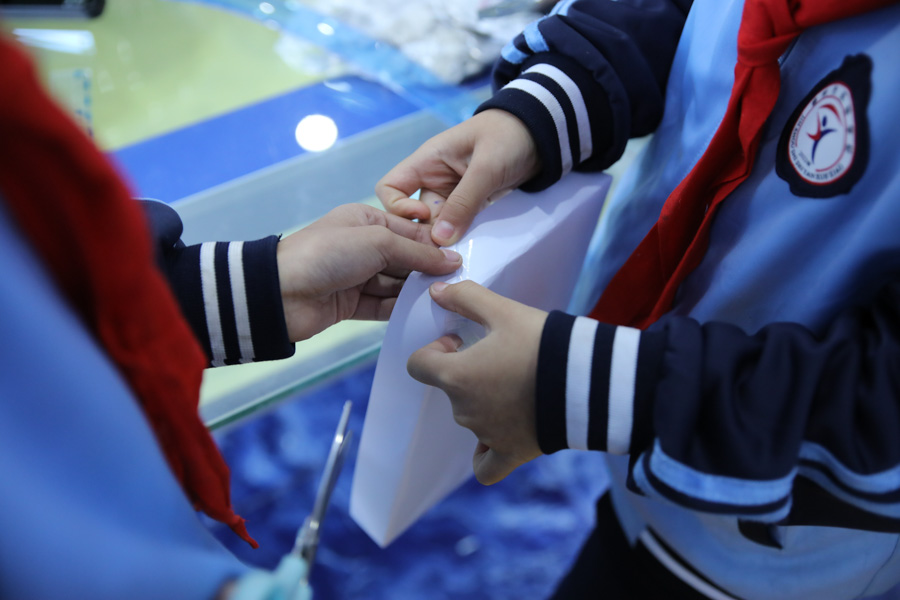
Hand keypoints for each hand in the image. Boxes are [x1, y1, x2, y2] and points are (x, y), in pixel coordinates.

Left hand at [277, 204, 461, 341]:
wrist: (279, 293)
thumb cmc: (325, 254)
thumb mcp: (377, 242)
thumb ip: (417, 252)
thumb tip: (452, 261)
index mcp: (365, 221)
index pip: (410, 232)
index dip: (434, 245)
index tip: (462, 258)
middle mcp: (362, 246)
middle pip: (406, 259)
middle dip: (428, 271)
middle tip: (459, 283)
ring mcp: (357, 277)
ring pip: (397, 285)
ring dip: (417, 293)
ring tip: (446, 301)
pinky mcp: (352, 304)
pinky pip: (384, 307)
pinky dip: (402, 311)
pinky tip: (424, 316)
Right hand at [377, 109, 540, 245]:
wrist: (542, 134)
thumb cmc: (509, 137)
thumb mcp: (486, 167)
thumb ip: (464, 202)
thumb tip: (439, 240)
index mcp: (427, 162)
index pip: (389, 189)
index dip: (399, 208)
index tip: (425, 217)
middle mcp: (433, 181)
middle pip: (414, 216)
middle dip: (427, 234)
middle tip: (448, 249)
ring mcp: (452, 195)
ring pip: (437, 226)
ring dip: (447, 240)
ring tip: (461, 253)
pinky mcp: (471, 206)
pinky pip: (458, 226)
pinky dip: (463, 237)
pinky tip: (472, 248)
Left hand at [407, 280, 546, 484]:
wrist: (587, 382)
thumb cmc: (542, 344)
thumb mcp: (504, 311)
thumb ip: (466, 298)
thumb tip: (436, 291)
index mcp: (456, 377)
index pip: (418, 365)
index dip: (435, 351)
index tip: (461, 342)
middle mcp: (464, 410)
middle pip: (449, 390)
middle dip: (466, 373)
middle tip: (499, 356)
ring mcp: (486, 435)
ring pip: (470, 419)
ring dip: (483, 401)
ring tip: (517, 382)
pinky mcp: (512, 453)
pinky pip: (486, 465)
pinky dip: (487, 452)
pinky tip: (499, 435)